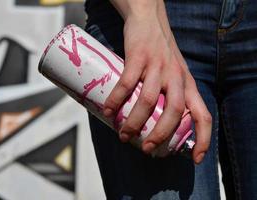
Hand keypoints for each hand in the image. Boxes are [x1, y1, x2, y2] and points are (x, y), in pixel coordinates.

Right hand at [105, 0, 211, 163]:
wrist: (149, 19)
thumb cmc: (160, 51)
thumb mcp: (175, 72)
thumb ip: (169, 94)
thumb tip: (153, 123)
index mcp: (187, 84)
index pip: (203, 115)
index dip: (203, 139)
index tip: (195, 158)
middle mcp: (176, 77)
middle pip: (174, 112)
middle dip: (160, 136)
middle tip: (146, 149)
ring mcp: (158, 66)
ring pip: (148, 101)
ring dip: (134, 122)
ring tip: (123, 134)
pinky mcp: (138, 57)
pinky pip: (127, 84)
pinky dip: (116, 100)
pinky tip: (108, 111)